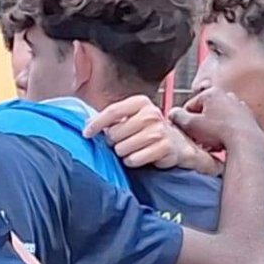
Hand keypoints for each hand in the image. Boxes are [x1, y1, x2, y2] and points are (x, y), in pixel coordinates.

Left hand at [84, 95, 222, 174]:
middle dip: (114, 141)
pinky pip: (133, 159)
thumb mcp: (130, 117)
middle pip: (114, 133)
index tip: (86, 133)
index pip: (112, 111)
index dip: (96, 124)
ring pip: (122, 148)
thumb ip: (110, 118)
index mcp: (140, 102)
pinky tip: (140, 156)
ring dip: (123, 152)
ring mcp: (159, 131)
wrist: (177, 143)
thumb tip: (86, 124)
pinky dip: (132, 161)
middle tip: (123, 141)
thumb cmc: (147, 130)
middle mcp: (151, 114)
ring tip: (133, 148)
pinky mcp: (163, 148)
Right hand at [169, 88, 263, 153]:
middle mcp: (227, 96)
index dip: (185, 121)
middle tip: (198, 138)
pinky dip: (225, 131)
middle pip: (205, 111)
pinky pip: (231, 124)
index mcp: (211, 93)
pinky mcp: (248, 118)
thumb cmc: (218, 132)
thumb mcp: (190, 125)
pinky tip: (223, 142)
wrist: (246, 143)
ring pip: (218, 118)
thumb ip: (177, 117)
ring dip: (213, 129)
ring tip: (211, 142)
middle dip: (200, 124)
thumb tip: (173, 113)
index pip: (190, 106)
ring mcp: (239, 106)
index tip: (187, 132)